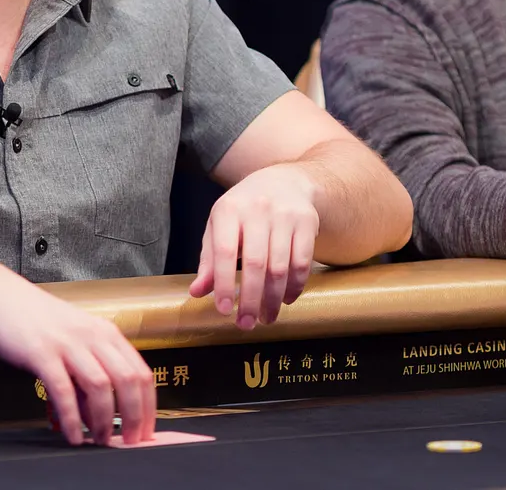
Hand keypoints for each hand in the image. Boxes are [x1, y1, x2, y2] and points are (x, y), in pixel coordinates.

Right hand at [0, 275, 154, 446]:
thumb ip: (88, 372)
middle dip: (134, 417)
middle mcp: (92, 335)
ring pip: (100, 386)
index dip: (148, 407)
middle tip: (130, 442)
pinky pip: (63, 390)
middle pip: (128, 380)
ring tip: (100, 441)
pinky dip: (71, 418)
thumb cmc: (37, 321)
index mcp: (105, 332)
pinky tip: (72, 435)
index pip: (141, 372)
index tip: (146, 431)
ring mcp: (67, 343)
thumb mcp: (74, 340)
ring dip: (104, 420)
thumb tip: (97, 415)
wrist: (1, 295)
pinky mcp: (41, 352)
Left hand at [190, 162, 320, 328]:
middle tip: (246, 324)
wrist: (284, 182)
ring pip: (280, 267)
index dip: (223, 283)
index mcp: (229, 210)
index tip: (224, 310)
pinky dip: (294, 286)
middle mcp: (258, 209)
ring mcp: (285, 215)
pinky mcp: (307, 222)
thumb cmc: (244, 210)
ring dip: (273, 299)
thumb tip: (197, 292)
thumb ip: (209, 259)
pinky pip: (302, 262)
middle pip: (255, 263)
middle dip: (251, 299)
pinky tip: (285, 300)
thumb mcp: (219, 226)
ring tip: (266, 318)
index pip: (224, 251)